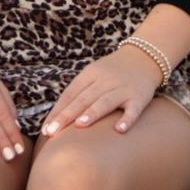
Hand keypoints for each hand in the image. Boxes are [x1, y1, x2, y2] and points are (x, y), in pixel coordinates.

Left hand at [41, 47, 160, 137]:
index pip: (70, 94)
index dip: (57, 111)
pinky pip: (133, 109)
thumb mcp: (93, 75)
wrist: (144, 57)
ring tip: (79, 125)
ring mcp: (123, 88)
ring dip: (92, 113)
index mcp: (89, 74)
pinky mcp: (140, 97)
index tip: (45, 129)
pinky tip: (120, 130)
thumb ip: (78, 93)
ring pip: (105, 101)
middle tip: (52, 132)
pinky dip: (127, 119)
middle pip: (83, 98)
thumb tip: (55, 119)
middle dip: (66, 116)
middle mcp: (105, 80)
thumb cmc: (112, 73)